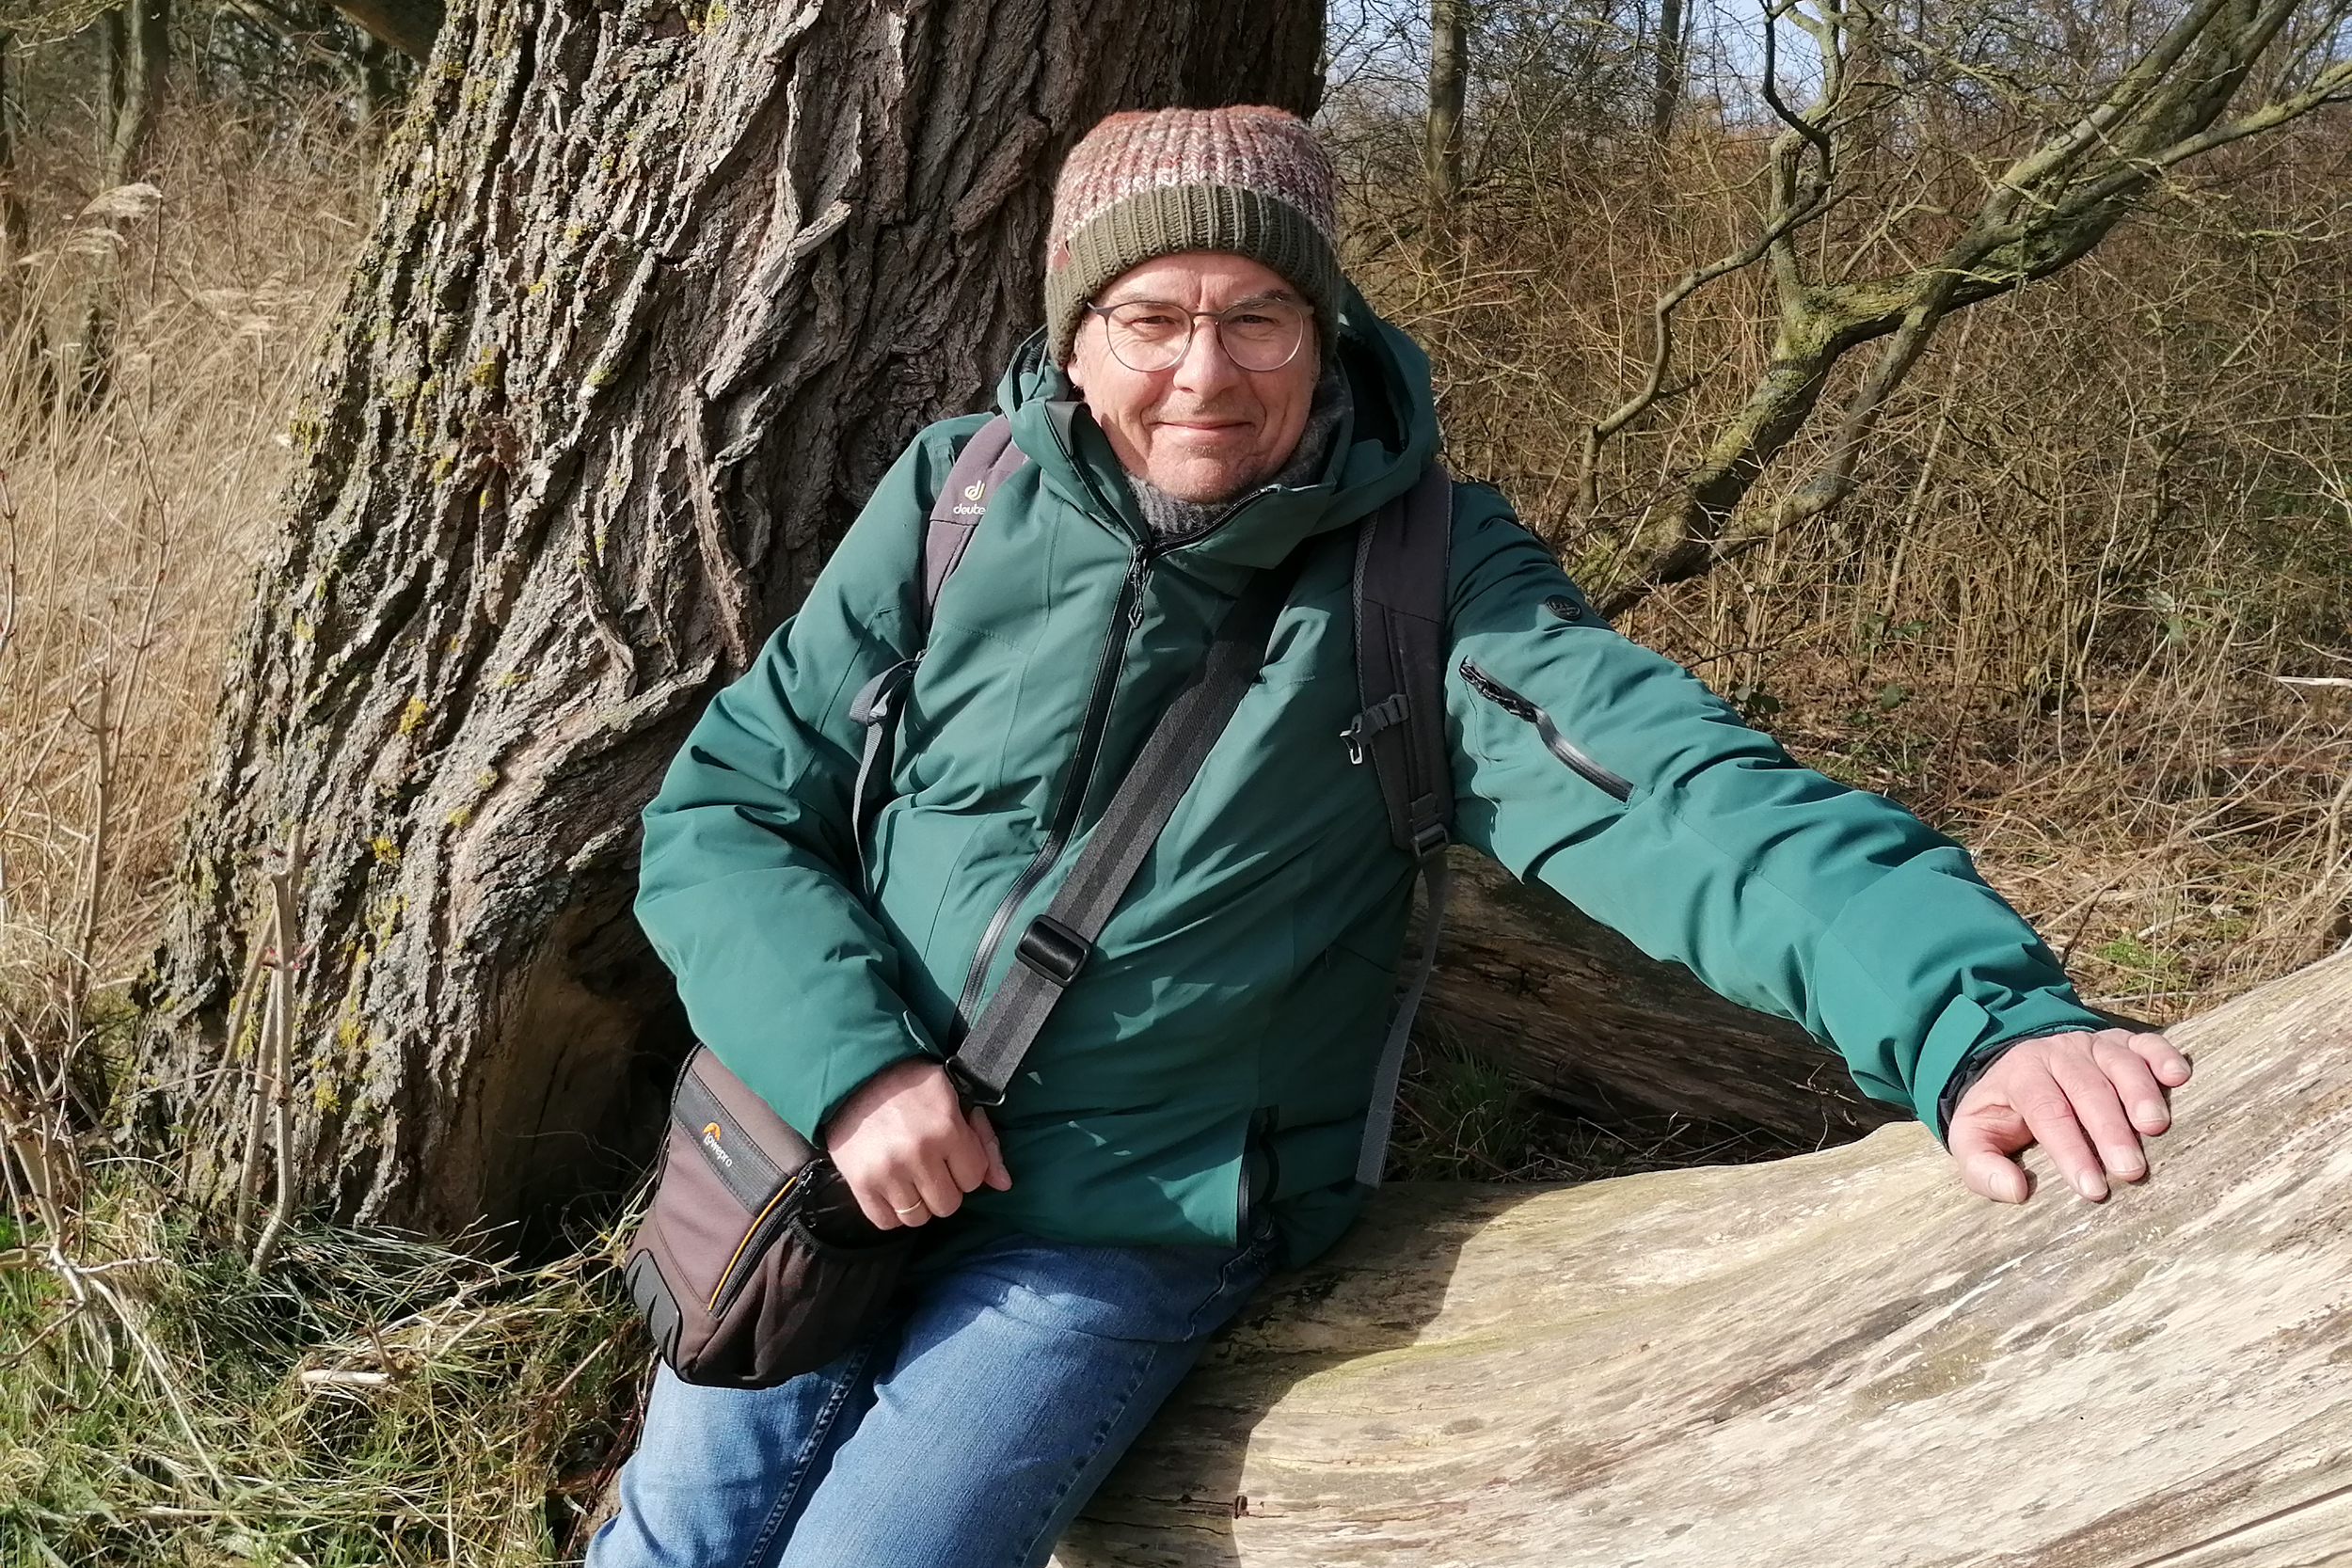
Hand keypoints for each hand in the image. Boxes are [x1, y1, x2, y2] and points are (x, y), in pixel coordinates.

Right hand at [823, 1058, 1011, 1228]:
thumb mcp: (956, 1097)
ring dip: (918, 1202)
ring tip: (911, 1178)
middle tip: (931, 1166)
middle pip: (948, 1204)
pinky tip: (893, 1189)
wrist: (855, 1074)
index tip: (952, 1153)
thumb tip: (1004, 1184)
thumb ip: (984, 1140)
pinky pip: (886, 1222)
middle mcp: (918, 1156)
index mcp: (947, 1130)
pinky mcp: (860, 1184)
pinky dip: (892, 1212)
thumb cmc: (911, 1083)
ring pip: (918, 1218)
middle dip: (945, 1187)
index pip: (974, 1178)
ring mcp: (887, 1173)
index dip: (966, 1167)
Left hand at [1949, 1028, 2191, 1203]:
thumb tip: (2015, 1191)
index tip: (2093, 1188)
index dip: (2070, 1150)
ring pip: (2119, 1063)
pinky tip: (2178, 1076)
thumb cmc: (1999, 1115)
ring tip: (2156, 1128)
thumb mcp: (1972, 1140)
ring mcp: (2092, 1045)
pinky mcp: (2121, 1042)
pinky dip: (2163, 1055)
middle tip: (2130, 1170)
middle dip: (2110, 1130)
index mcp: (2020, 1076)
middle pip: (2087, 1089)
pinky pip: (2145, 1043)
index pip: (2046, 1112)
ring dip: (2140, 1094)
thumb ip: (1982, 1167)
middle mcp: (2057, 1054)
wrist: (2013, 1069)